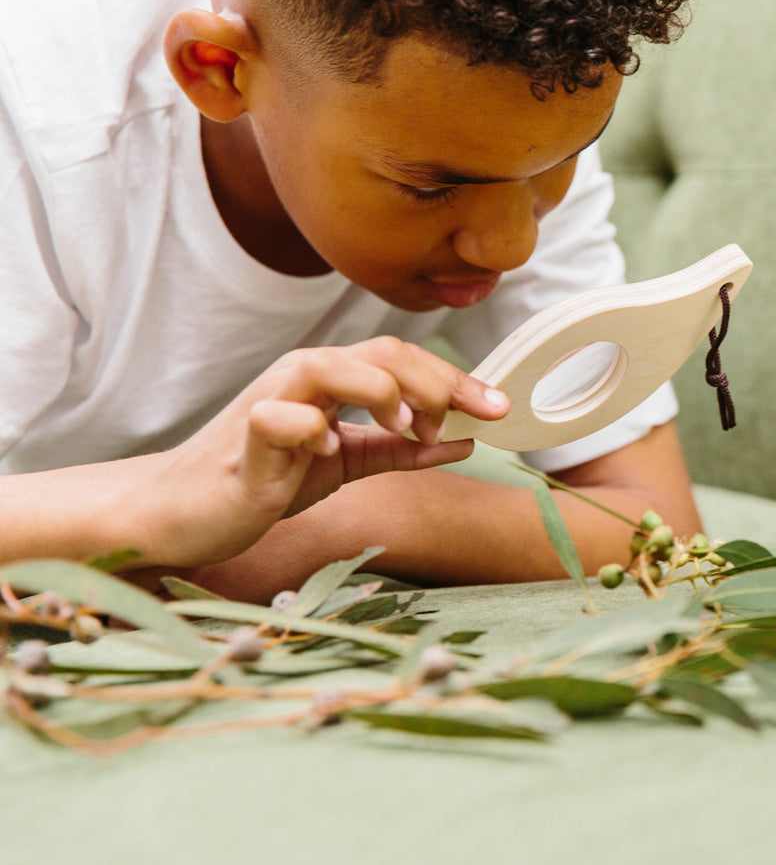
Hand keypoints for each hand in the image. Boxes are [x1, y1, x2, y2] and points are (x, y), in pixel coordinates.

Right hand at [144, 338, 508, 567]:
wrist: (188, 510)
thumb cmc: (267, 477)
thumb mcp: (348, 462)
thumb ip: (401, 448)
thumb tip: (465, 439)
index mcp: (332, 377)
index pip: (403, 360)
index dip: (455, 380)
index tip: (499, 407)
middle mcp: (304, 376)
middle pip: (381, 354)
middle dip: (437, 382)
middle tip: (465, 421)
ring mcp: (271, 401)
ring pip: (332, 366)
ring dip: (382, 393)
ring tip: (407, 428)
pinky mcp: (245, 438)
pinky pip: (280, 418)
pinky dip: (311, 430)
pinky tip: (328, 452)